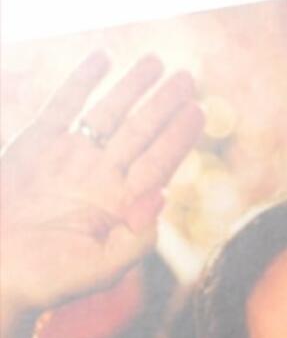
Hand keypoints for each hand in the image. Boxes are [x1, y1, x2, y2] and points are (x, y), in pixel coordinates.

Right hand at [0, 52, 203, 337]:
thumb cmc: (51, 279)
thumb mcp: (104, 267)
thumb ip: (138, 237)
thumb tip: (162, 195)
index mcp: (123, 204)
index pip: (160, 161)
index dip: (180, 136)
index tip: (199, 111)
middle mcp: (101, 176)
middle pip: (141, 132)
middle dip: (164, 105)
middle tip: (188, 78)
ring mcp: (70, 158)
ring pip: (108, 114)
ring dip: (131, 87)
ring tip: (156, 62)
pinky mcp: (36, 144)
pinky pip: (63, 106)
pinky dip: (82, 82)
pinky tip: (103, 58)